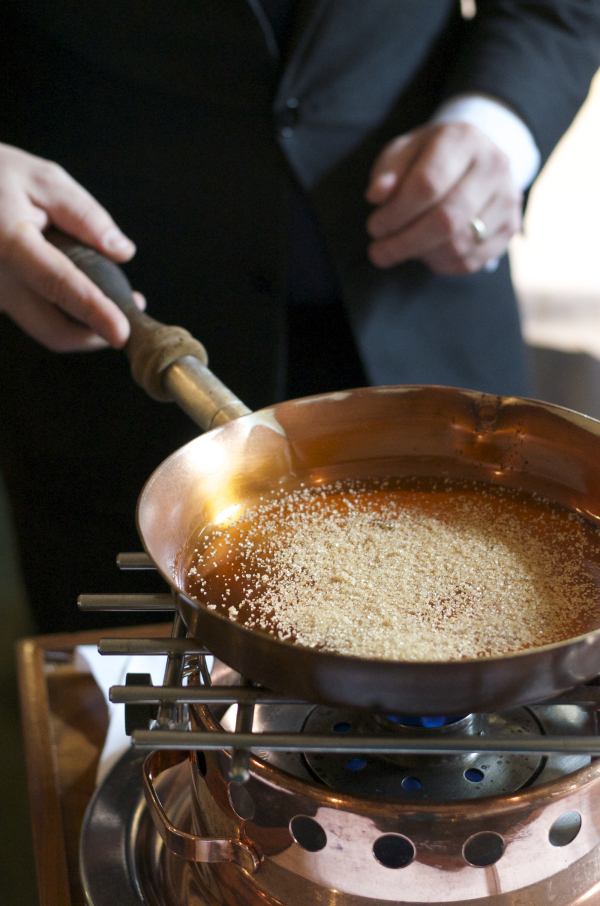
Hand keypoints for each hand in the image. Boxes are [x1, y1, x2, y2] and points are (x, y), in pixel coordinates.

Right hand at [0, 142, 139, 350]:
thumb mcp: (43, 180)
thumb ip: (85, 216)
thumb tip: (122, 252)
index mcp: (8, 243)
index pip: (57, 284)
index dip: (93, 312)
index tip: (122, 332)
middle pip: (53, 330)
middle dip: (98, 333)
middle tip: (131, 308)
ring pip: (47, 330)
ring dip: (84, 324)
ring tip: (112, 295)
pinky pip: (37, 318)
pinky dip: (66, 314)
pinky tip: (81, 290)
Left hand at [366, 122, 521, 274]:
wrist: (473, 159)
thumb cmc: (429, 157)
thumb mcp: (404, 152)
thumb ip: (387, 171)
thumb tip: (376, 195)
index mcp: (464, 138)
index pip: (428, 184)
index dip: (396, 213)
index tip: (374, 227)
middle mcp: (494, 165)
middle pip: (446, 219)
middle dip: (404, 242)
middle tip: (378, 252)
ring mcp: (507, 198)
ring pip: (458, 245)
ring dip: (420, 255)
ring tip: (401, 248)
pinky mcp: (511, 226)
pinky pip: (471, 261)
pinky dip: (441, 264)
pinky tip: (425, 253)